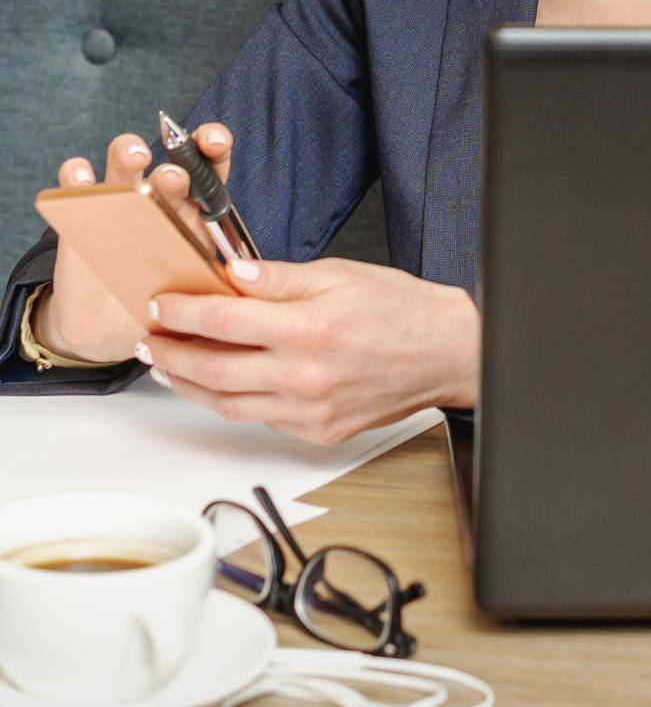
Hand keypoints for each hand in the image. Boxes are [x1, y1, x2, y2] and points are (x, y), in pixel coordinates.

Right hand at [35, 124, 233, 363]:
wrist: (111, 329)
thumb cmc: (161, 304)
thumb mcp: (194, 297)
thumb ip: (213, 285)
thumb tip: (236, 288)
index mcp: (194, 211)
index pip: (209, 168)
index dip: (213, 146)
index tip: (214, 142)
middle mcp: (159, 197)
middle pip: (169, 160)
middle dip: (175, 158)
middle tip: (174, 176)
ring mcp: (119, 200)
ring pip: (124, 160)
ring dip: (129, 151)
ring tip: (135, 156)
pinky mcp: (80, 212)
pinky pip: (75, 183)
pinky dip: (76, 174)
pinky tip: (82, 176)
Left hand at [140, 256, 480, 444]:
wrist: (445, 352)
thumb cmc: (400, 308)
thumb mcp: (339, 274)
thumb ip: (280, 277)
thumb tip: (233, 274)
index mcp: (311, 328)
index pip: (224, 320)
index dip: (183, 312)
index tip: (160, 305)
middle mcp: (307, 376)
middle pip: (214, 369)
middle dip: (171, 354)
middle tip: (150, 341)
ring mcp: (311, 411)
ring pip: (228, 404)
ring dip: (190, 385)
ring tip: (169, 367)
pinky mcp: (317, 432)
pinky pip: (259, 420)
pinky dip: (230, 402)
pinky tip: (218, 384)